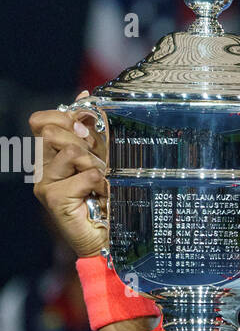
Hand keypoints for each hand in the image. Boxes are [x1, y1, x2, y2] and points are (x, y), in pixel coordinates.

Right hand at [29, 91, 109, 257]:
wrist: (107, 235)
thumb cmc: (103, 196)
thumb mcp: (98, 156)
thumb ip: (89, 129)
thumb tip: (84, 95)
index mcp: (50, 153)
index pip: (41, 120)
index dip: (64, 117)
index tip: (86, 129)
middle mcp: (42, 167)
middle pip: (53, 132)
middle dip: (83, 141)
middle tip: (97, 161)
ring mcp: (45, 183)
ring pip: (69, 150)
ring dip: (94, 162)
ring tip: (101, 179)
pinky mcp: (54, 198)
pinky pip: (85, 175)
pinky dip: (101, 182)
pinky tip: (102, 195)